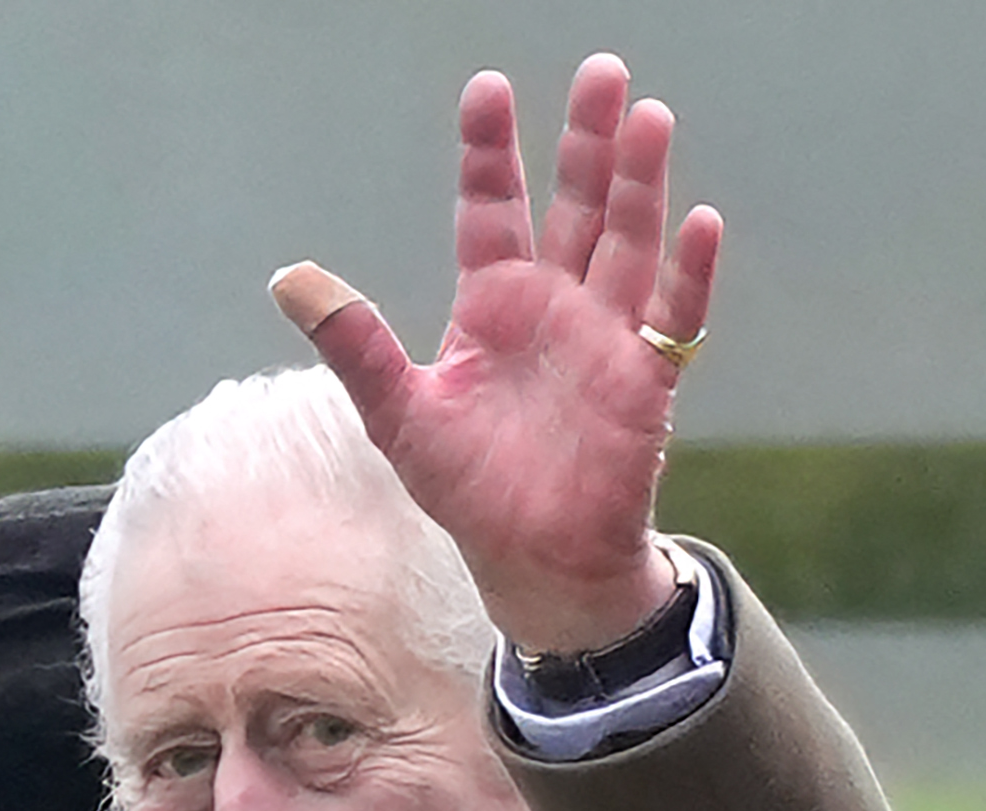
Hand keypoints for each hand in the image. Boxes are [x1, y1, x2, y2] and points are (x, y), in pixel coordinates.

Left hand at [272, 52, 722, 655]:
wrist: (534, 564)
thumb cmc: (469, 491)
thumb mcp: (398, 414)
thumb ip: (354, 345)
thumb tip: (286, 278)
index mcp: (492, 304)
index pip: (491, 209)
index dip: (490, 152)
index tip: (488, 89)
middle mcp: (554, 307)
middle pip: (575, 205)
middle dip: (587, 142)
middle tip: (603, 70)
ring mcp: (605, 339)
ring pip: (627, 242)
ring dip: (640, 185)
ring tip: (648, 119)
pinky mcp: (645, 382)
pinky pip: (672, 318)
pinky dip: (689, 273)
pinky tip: (700, 222)